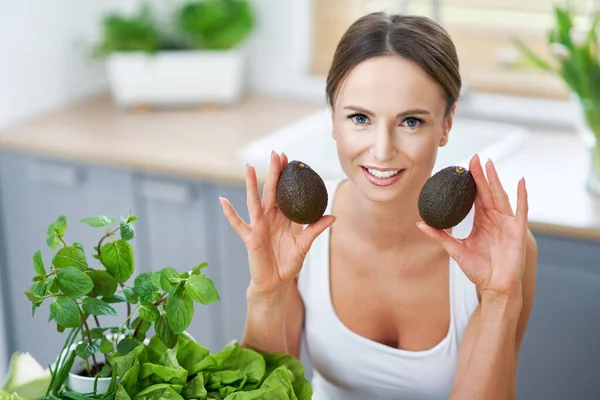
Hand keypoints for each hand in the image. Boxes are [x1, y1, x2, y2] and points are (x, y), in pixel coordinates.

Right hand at [219, 151, 335, 294]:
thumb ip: (315, 229)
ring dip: (251, 184)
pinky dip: (230, 214)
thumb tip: (333, 216)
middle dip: (273, 172)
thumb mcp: (304, 244)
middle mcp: (269, 218)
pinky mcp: (250, 238)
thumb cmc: (288, 263)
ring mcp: (258, 226)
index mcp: (283, 217)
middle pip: (271, 190)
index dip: (286, 176)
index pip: (285, 191)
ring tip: (248, 167)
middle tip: (275, 153)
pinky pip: (238, 224)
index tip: (289, 158)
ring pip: (254, 201)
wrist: (276, 283)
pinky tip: (223, 202)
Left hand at [417, 154, 528, 298]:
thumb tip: (419, 223)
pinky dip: (522, 195)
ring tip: (489, 164)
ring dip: (496, 180)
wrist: (494, 287)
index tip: (462, 166)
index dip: (470, 181)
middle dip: (481, 174)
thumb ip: (439, 235)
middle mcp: (495, 219)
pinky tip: (521, 181)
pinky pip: (521, 210)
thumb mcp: (455, 249)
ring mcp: (507, 223)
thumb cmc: (478, 270)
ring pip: (501, 196)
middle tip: (474, 157)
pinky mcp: (518, 231)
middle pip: (487, 191)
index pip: (476, 196)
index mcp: (482, 221)